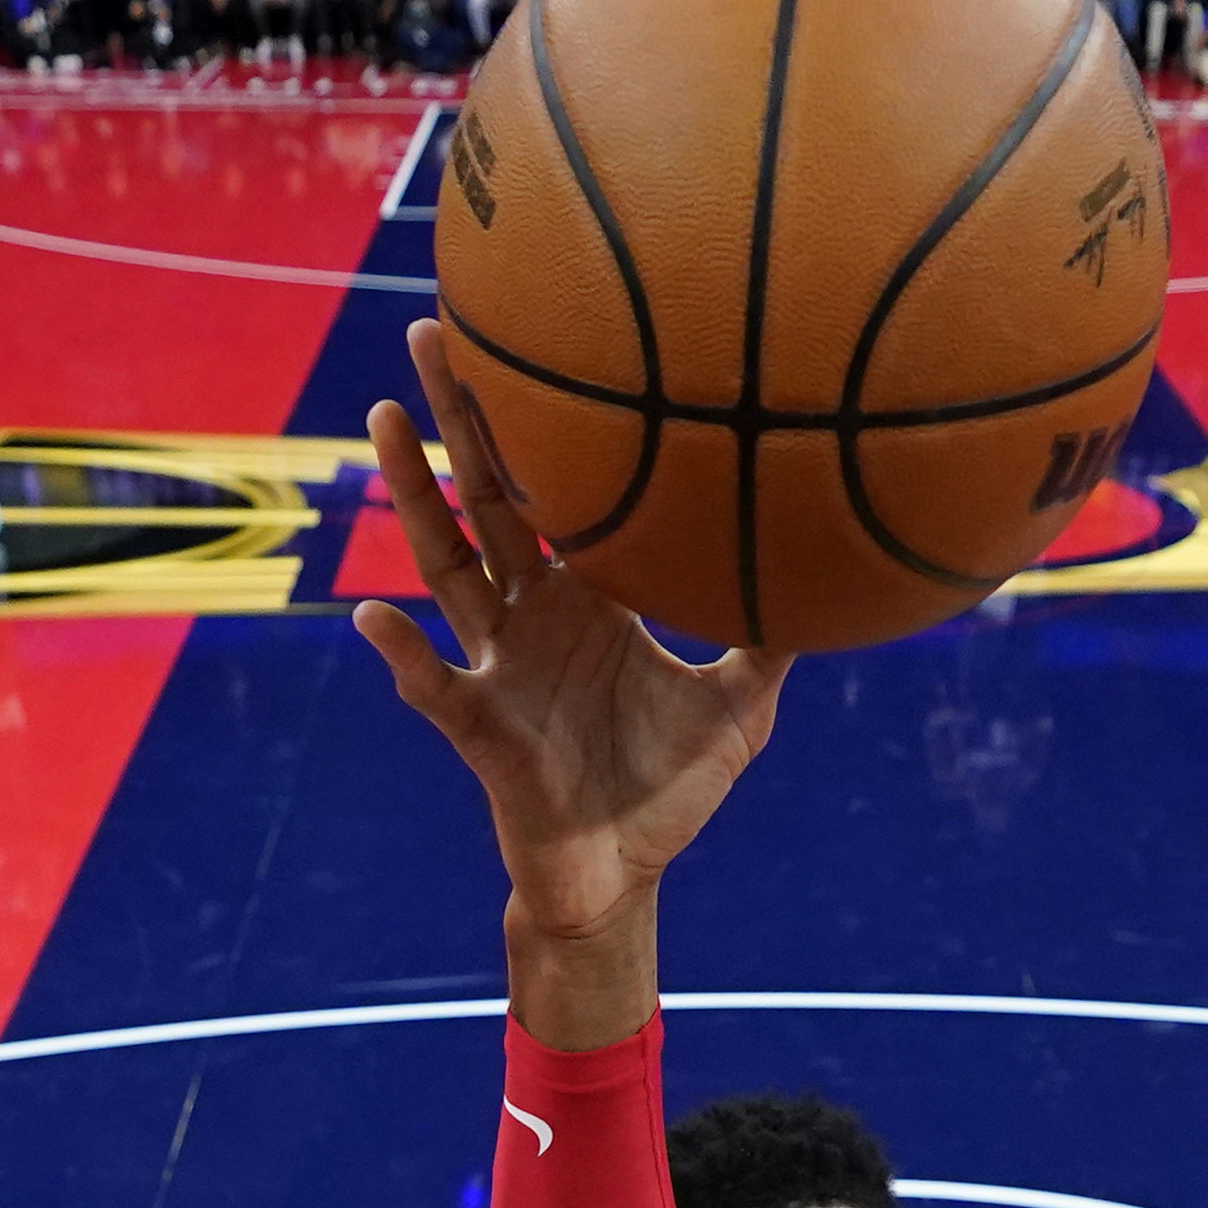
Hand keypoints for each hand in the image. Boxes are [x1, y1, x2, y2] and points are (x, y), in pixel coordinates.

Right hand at [351, 318, 785, 953]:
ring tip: (383, 422)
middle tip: (435, 331)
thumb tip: (833, 575)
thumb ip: (772, 638)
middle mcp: (531, 617)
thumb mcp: (742, 707)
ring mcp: (498, 666)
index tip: (526, 339)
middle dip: (457, 418)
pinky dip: (403, 654)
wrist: (626, 876)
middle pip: (484, 498)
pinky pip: (434, 686)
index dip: (536, 425)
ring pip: (445, 565)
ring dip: (412, 495)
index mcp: (587, 598)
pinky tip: (374, 615)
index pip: (554, 493)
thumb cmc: (669, 791)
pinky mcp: (480, 729)